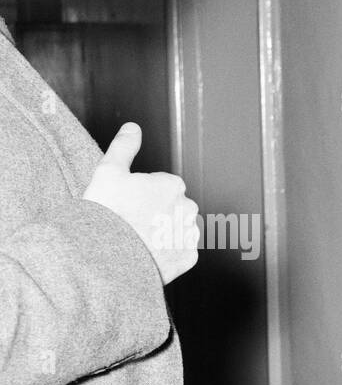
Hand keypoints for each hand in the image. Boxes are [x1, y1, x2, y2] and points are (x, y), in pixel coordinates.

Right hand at [85, 123, 199, 284]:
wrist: (109, 257)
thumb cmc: (107, 212)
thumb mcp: (108, 171)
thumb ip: (124, 147)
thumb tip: (133, 127)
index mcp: (174, 185)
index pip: (161, 186)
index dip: (140, 194)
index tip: (126, 203)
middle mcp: (189, 208)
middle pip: (171, 207)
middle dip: (155, 212)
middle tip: (130, 222)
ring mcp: (190, 234)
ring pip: (176, 229)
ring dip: (162, 233)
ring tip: (137, 239)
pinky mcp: (188, 257)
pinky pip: (179, 252)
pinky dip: (166, 254)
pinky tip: (148, 253)